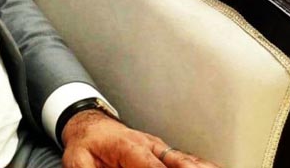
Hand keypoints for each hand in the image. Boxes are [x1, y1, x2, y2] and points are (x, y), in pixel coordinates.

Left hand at [61, 110, 220, 166]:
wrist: (89, 125)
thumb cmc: (86, 143)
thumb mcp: (77, 161)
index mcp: (128, 147)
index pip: (150, 166)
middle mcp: (148, 145)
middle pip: (175, 162)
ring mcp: (158, 148)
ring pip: (184, 159)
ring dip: (199, 166)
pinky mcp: (163, 154)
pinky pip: (185, 160)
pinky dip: (198, 164)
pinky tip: (212, 167)